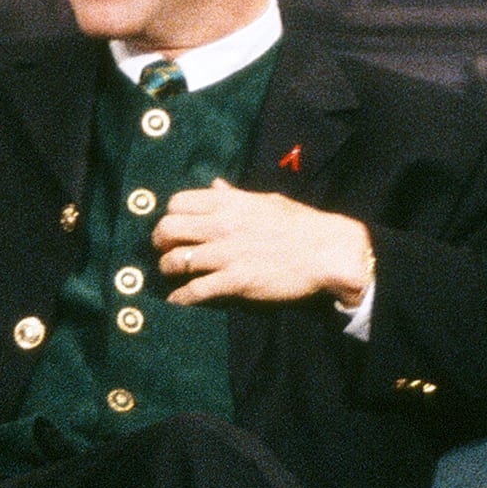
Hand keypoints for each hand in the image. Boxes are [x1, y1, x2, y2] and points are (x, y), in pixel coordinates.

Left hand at [152, 180, 372, 307]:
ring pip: (176, 261)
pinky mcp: (235, 281)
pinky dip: (181, 298)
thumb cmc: (300, 224)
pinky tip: (177, 301)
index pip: (177, 203)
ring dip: (167, 270)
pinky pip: (195, 291)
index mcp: (228, 202)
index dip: (169, 216)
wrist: (326, 251)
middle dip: (159, 242)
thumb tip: (215, 185)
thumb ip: (235, 195)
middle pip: (167, 230)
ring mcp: (227, 254)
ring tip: (171, 275)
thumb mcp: (265, 201)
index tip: (173, 228)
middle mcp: (222, 225)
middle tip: (164, 251)